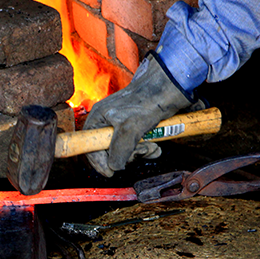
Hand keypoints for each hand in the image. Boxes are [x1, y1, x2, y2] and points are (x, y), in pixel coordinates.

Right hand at [83, 52, 194, 176]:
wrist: (170, 86)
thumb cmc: (148, 99)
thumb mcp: (130, 127)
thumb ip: (119, 149)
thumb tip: (114, 166)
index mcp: (99, 119)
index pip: (89, 146)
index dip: (98, 161)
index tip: (110, 172)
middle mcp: (108, 123)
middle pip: (109, 151)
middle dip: (127, 156)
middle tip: (140, 151)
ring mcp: (122, 126)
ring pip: (125, 151)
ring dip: (140, 152)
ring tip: (151, 145)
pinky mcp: (135, 128)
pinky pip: (137, 147)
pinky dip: (147, 149)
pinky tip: (155, 145)